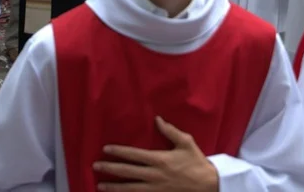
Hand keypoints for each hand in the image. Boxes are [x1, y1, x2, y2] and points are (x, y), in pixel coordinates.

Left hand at [93, 116, 218, 191]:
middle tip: (96, 166)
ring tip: (100, 185)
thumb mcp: (186, 142)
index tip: (106, 149)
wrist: (208, 185)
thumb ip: (170, 131)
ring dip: (114, 187)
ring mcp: (155, 189)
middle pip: (127, 172)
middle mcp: (154, 175)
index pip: (133, 155)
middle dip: (110, 168)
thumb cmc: (196, 162)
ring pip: (129, 188)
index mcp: (159, 159)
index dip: (118, 151)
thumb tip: (157, 119)